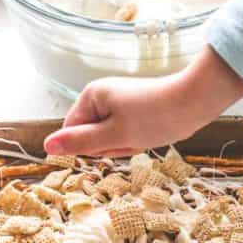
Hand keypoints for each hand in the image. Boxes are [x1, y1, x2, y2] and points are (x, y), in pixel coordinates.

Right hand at [44, 46, 242, 156]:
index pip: (71, 132)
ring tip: (144, 135)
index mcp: (91, 96)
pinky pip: (125, 132)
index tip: (113, 141)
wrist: (195, 101)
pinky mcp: (133, 108)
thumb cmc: (155, 117)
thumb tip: (47, 146)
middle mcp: (101, 95)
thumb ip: (80, 143)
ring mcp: (118, 101)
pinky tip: (151, 133)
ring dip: (125, 143)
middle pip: (91, 135)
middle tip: (133, 137)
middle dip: (111, 145)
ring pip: (109, 137)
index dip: (90, 145)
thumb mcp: (114, 135)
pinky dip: (136, 138)